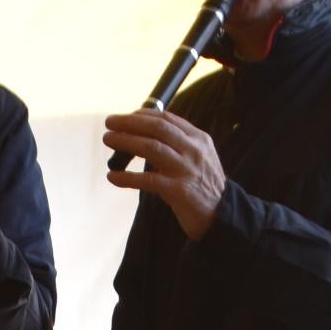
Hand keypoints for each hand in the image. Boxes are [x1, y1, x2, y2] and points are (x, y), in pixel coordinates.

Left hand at [104, 108, 227, 241]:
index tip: (125, 117)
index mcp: (198, 139)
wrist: (222, 214)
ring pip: (152, 148)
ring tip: (108, 139)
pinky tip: (112, 176)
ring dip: (126, 141)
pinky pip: (148, 180)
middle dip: (130, 122)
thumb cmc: (202, 185)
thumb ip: (176, 145)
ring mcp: (187, 170)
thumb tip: (141, 134)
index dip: (142, 115)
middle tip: (109, 122)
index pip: (167, 119)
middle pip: (158, 128)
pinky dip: (127, 177)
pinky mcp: (180, 191)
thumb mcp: (196, 158)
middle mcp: (194, 150)